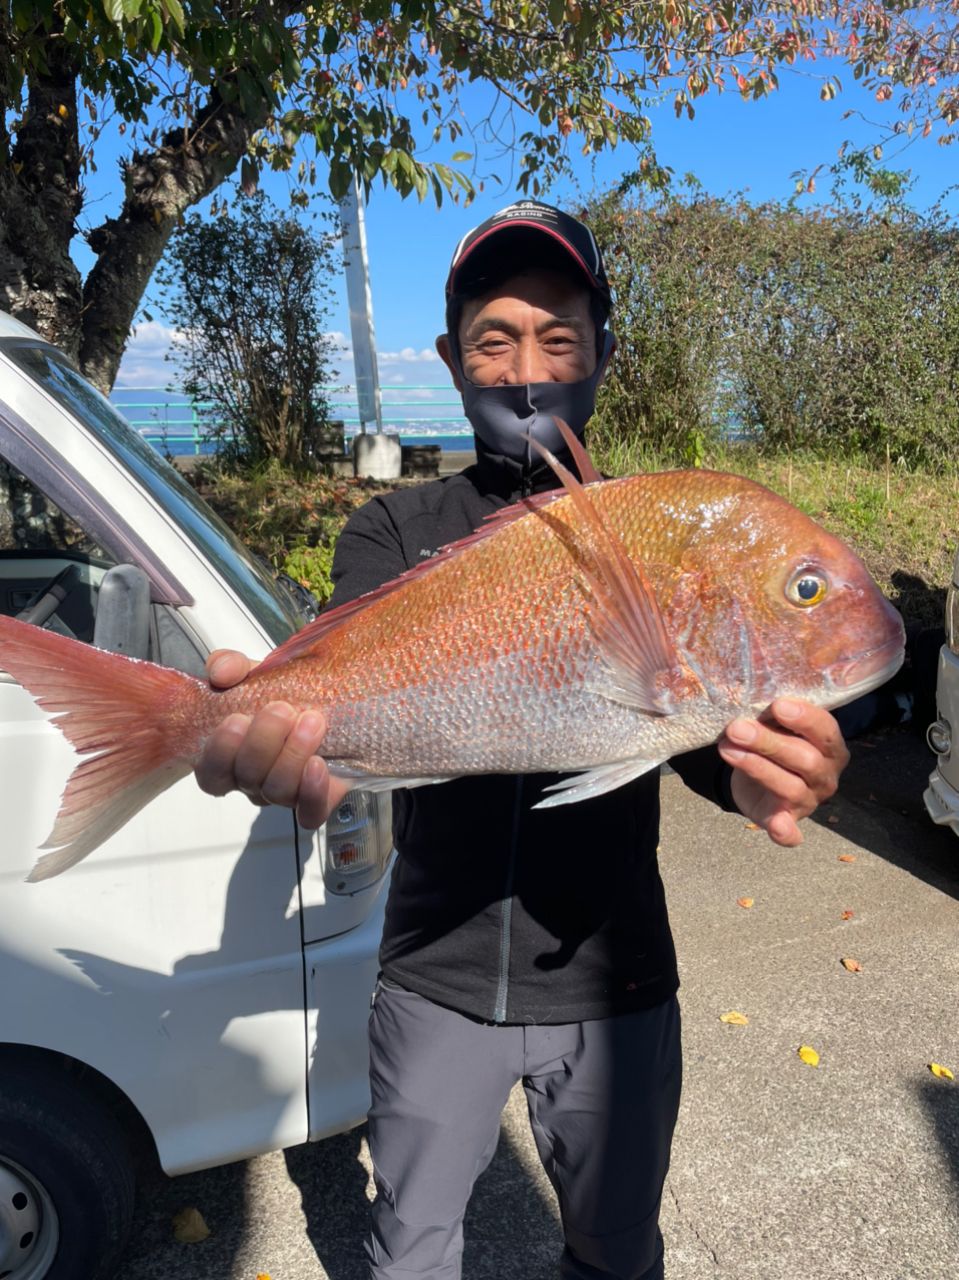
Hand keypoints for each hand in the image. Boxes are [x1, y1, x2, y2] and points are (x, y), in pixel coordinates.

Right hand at [195, 649, 351, 828]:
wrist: (330, 700)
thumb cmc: (282, 692)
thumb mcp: (252, 672)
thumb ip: (230, 665)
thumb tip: (222, 672)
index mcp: (230, 756)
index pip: (210, 773)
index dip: (220, 752)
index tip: (237, 717)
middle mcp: (255, 780)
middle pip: (246, 779)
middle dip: (262, 743)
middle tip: (282, 709)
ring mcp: (286, 792)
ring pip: (278, 792)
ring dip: (292, 755)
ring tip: (312, 721)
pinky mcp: (319, 797)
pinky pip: (311, 813)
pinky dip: (313, 792)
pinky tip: (318, 765)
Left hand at [717, 699, 849, 846]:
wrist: (756, 775)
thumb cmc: (773, 741)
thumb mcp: (775, 725)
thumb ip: (773, 716)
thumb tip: (754, 697)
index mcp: (830, 746)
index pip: (826, 730)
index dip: (805, 718)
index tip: (777, 705)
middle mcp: (825, 775)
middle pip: (806, 759)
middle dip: (769, 742)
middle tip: (737, 728)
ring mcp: (808, 800)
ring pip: (790, 786)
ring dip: (757, 767)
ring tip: (727, 749)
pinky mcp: (787, 820)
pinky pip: (790, 831)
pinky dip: (786, 832)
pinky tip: (779, 828)